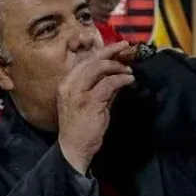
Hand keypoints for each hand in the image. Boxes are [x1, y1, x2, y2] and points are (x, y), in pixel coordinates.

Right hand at [57, 41, 135, 173]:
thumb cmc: (81, 128)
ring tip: (128, 71)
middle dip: (111, 52)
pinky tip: (128, 80)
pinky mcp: (88, 102)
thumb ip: (101, 88)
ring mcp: (77, 93)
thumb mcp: (91, 103)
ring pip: (98, 68)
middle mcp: (69, 85)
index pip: (85, 61)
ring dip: (117, 66)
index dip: (102, 52)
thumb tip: (116, 76)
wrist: (74, 148)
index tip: (117, 47)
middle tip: (126, 49)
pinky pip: (108, 84)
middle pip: (91, 60)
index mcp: (67, 84)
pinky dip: (120, 80)